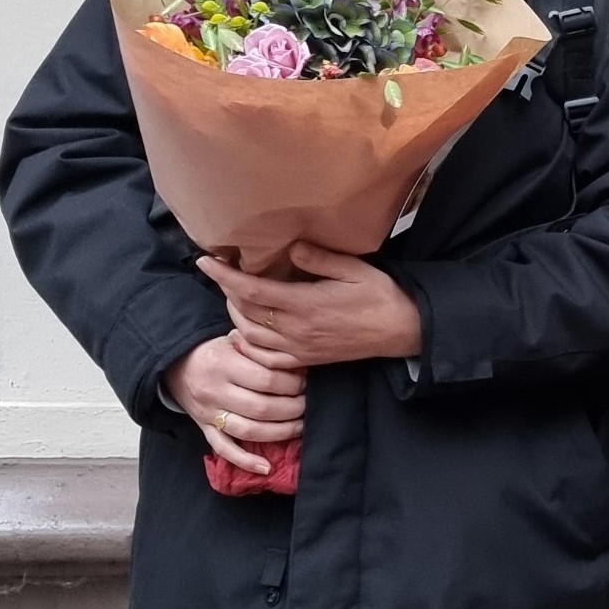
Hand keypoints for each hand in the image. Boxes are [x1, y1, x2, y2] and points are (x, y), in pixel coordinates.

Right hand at [162, 333, 306, 476]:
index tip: (306, 383)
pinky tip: (267, 467)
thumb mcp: (234, 340)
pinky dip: (245, 461)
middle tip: (308, 403)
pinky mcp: (204, 430)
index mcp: (223, 365)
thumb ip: (260, 348)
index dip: (292, 384)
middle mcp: (214, 391)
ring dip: (280, 432)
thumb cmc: (216, 352)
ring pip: (248, 431)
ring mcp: (208, 414)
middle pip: (261, 408)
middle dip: (292, 408)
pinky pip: (224, 449)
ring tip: (301, 426)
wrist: (177, 367)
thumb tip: (296, 357)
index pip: (266, 380)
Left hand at [197, 242, 422, 369]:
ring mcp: (299, 349)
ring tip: (233, 295)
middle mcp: (296, 331)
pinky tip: (246, 331)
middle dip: (226, 291)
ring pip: (250, 335)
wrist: (402, 331)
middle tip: (222, 272)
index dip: (224, 276)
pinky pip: (265, 357)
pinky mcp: (306, 359)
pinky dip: (248, 343)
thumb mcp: (355, 269)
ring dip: (235, 315)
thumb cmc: (381, 295)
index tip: (205, 260)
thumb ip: (319, 259)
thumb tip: (289, 249)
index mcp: (305, 305)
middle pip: (244, 313)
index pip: (252, 291)